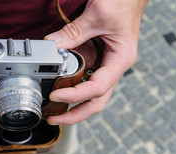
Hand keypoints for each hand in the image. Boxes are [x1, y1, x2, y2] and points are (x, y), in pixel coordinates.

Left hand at [45, 0, 146, 124]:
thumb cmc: (123, 1)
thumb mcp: (97, 15)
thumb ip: (74, 33)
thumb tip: (52, 47)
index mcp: (121, 60)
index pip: (97, 88)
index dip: (75, 96)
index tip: (56, 96)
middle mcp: (114, 66)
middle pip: (96, 101)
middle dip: (75, 114)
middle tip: (54, 119)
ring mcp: (106, 64)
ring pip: (89, 92)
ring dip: (72, 102)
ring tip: (52, 108)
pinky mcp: (98, 58)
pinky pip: (83, 75)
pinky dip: (70, 83)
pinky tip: (57, 85)